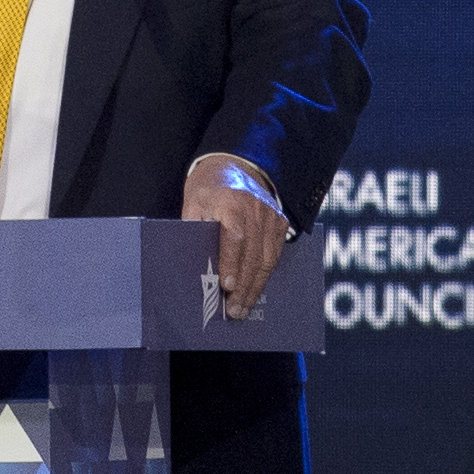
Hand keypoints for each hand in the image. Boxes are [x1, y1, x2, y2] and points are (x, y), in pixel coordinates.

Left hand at [182, 154, 286, 320]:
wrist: (236, 163)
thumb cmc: (209, 186)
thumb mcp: (193, 201)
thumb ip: (194, 228)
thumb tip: (194, 263)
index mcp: (230, 201)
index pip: (234, 236)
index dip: (231, 263)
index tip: (226, 286)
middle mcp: (255, 209)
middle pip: (253, 254)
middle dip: (244, 286)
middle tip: (234, 310)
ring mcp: (271, 215)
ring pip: (267, 258)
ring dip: (256, 286)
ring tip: (244, 307)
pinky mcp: (280, 221)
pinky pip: (275, 253)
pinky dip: (266, 274)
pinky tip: (256, 289)